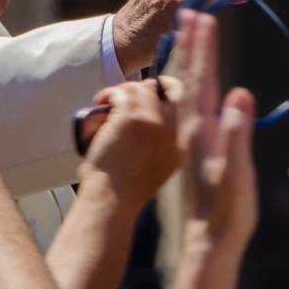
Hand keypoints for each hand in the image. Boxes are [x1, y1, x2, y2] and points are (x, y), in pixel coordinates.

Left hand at [79, 80, 181, 212]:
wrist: (112, 200)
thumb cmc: (127, 188)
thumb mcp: (161, 166)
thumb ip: (166, 144)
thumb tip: (154, 118)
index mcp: (183, 142)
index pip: (186, 100)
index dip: (169, 88)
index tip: (153, 88)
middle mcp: (173, 129)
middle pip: (163, 89)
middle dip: (143, 87)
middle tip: (125, 97)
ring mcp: (153, 121)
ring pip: (140, 88)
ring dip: (123, 90)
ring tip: (109, 101)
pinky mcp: (130, 118)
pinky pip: (121, 92)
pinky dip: (110, 93)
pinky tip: (102, 101)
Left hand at [169, 11, 257, 245]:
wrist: (210, 240)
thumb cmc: (228, 210)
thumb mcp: (236, 170)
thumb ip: (237, 132)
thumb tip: (238, 94)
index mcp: (201, 129)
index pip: (200, 78)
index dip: (202, 47)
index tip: (202, 17)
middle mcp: (191, 128)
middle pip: (189, 76)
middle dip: (190, 43)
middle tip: (188, 11)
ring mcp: (192, 137)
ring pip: (188, 88)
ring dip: (189, 59)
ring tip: (188, 36)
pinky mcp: (196, 147)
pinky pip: (192, 105)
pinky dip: (193, 84)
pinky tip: (197, 83)